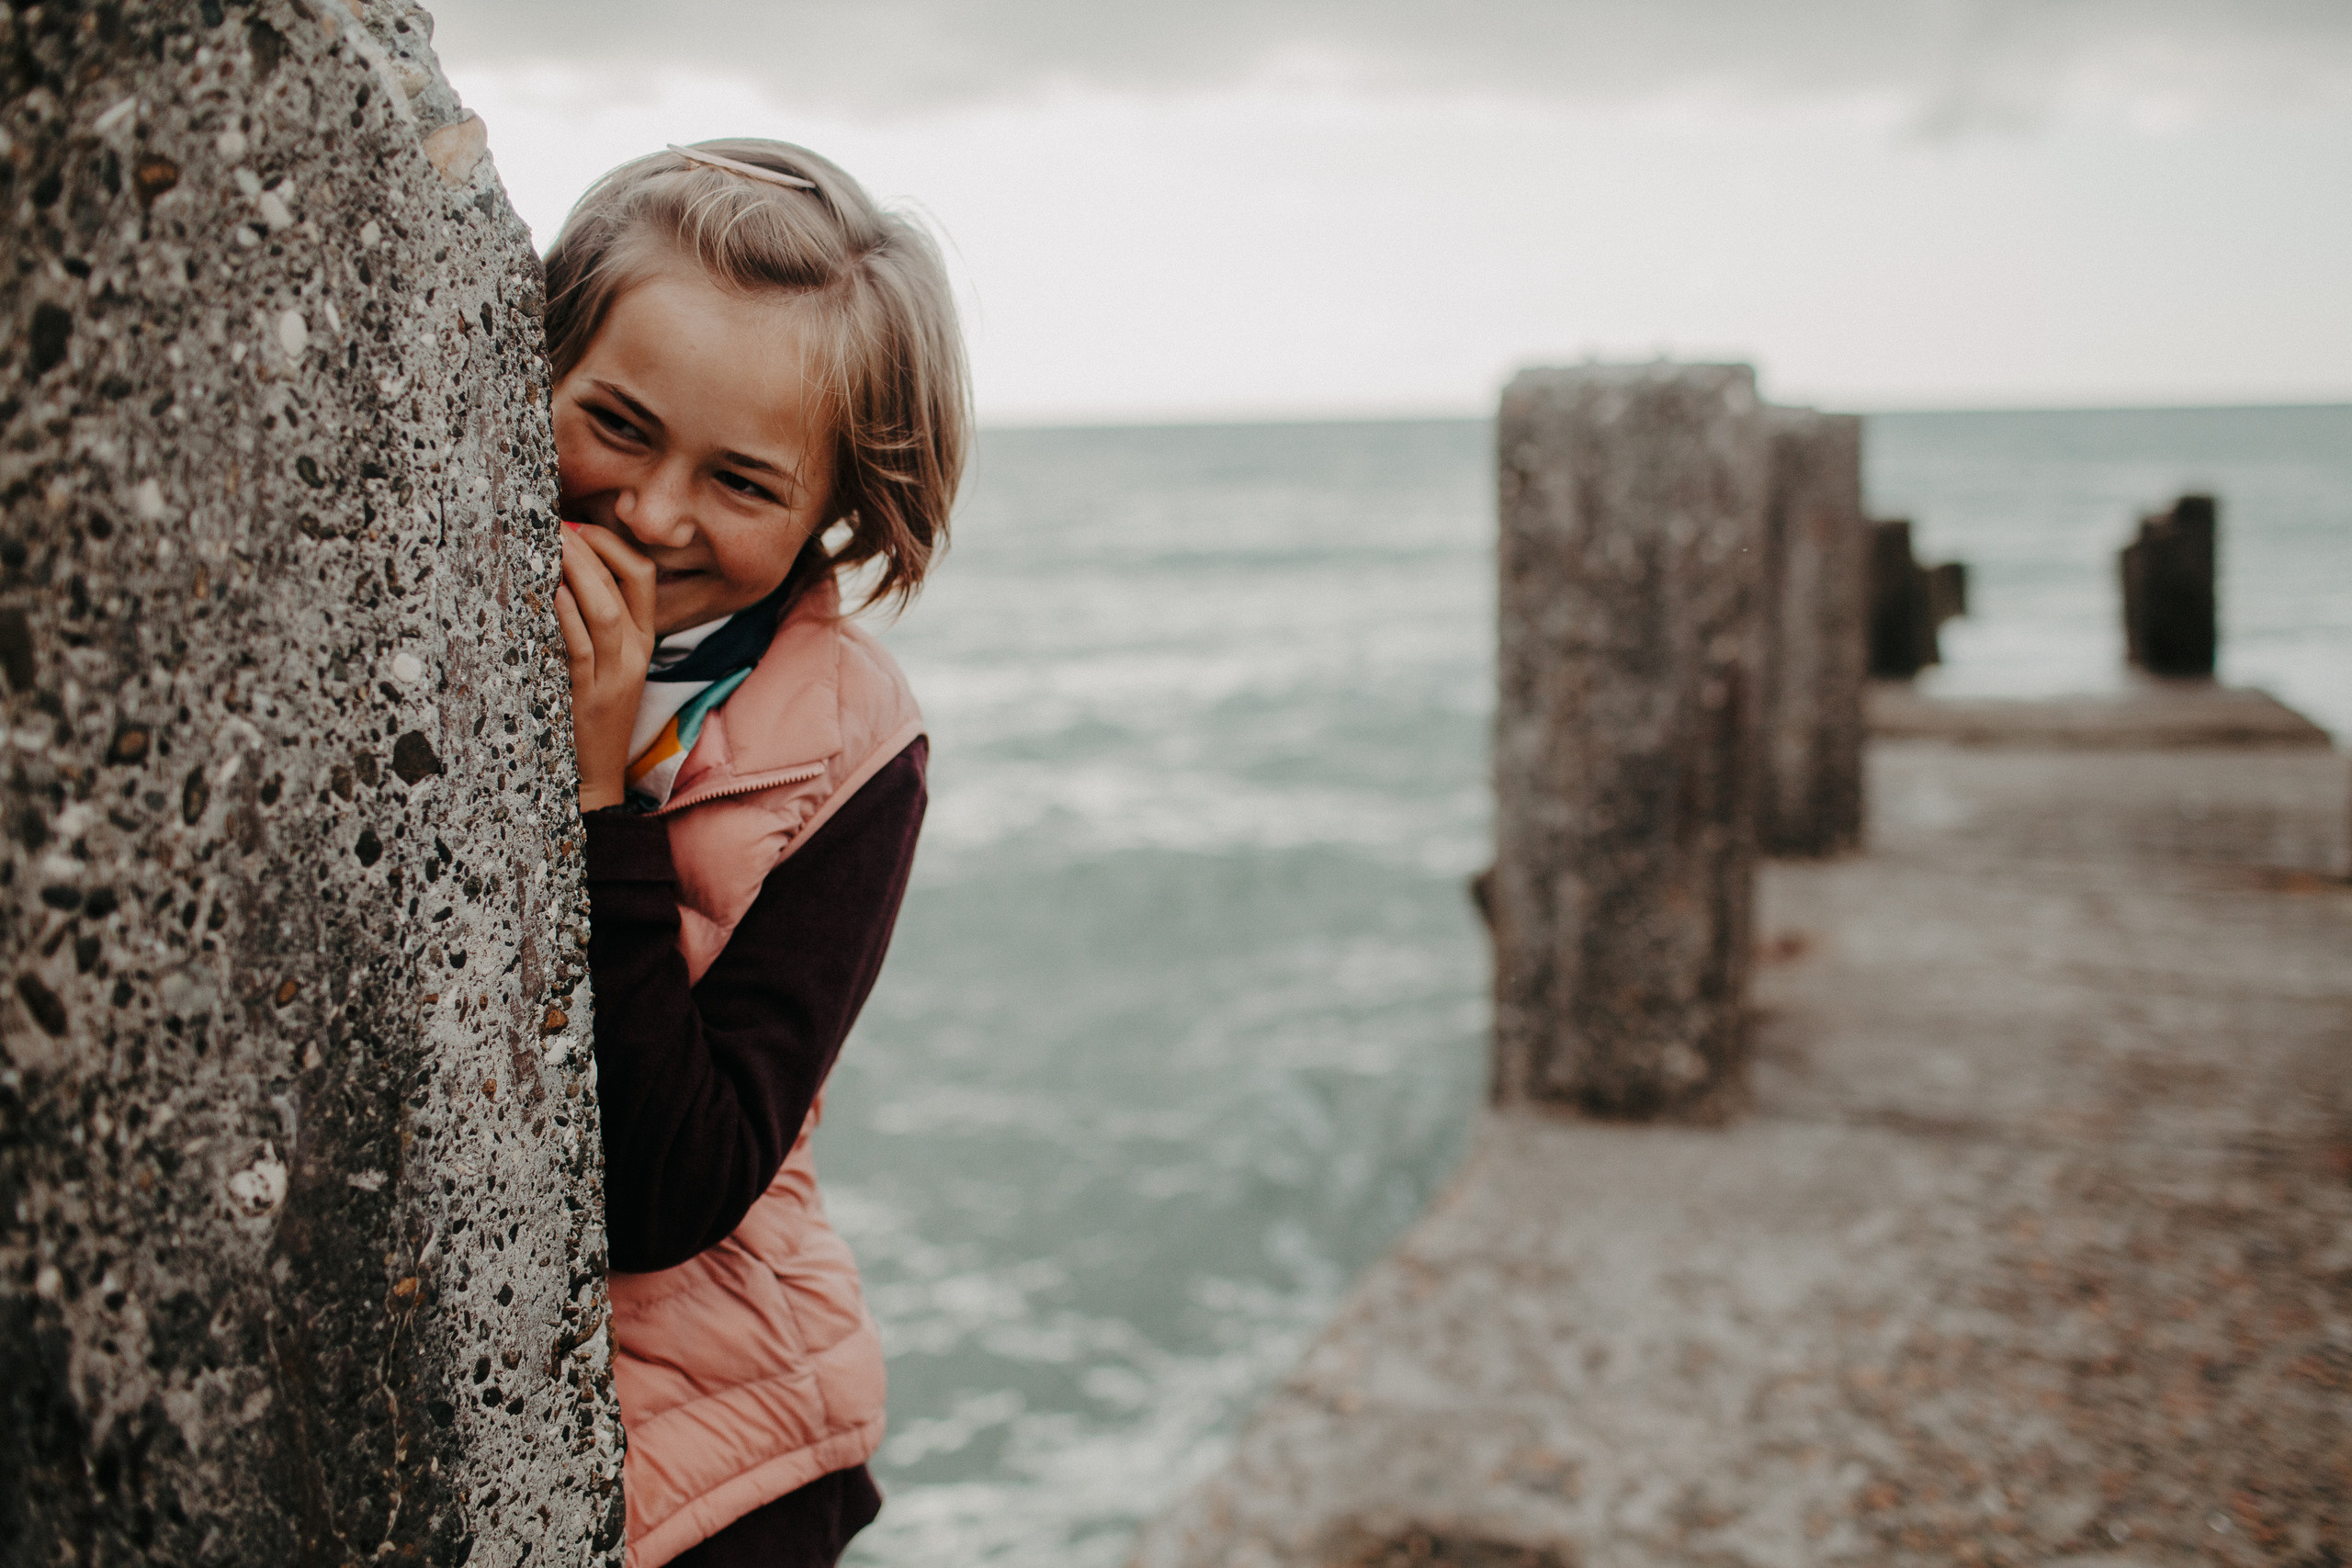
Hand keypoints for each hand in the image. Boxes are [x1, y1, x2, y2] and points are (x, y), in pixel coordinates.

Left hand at [554, 523, 656, 810]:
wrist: (592, 778)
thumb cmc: (589, 714)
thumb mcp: (605, 664)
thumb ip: (591, 621)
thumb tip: (556, 569)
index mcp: (642, 641)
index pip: (642, 575)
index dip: (611, 544)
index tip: (577, 526)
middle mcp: (634, 654)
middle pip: (625, 583)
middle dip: (589, 547)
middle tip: (554, 524)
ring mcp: (613, 676)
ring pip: (604, 610)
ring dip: (576, 571)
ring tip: (548, 545)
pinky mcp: (586, 696)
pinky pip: (577, 646)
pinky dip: (562, 614)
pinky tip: (545, 591)